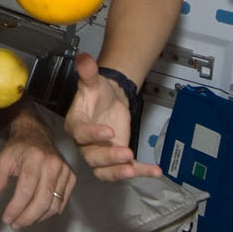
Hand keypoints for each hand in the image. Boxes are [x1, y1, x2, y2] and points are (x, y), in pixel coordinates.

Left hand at [0, 112, 74, 227]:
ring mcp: (65, 171)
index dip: (16, 208)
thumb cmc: (18, 148)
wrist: (37, 135)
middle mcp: (53, 164)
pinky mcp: (71, 177)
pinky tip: (36, 214)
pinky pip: (61, 202)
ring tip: (23, 221)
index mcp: (35, 158)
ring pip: (53, 205)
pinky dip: (49, 213)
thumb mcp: (3, 159)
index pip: (26, 190)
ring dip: (37, 218)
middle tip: (14, 225)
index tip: (6, 218)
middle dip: (27, 218)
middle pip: (42, 201)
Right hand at [65, 54, 161, 181]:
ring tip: (134, 170)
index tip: (108, 132)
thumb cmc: (98, 93)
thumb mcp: (94, 81)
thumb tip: (84, 58)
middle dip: (109, 158)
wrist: (110, 99)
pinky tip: (155, 171)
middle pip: (92, 158)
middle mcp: (86, 144)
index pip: (81, 134)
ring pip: (105, 171)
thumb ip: (88, 72)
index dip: (93, 135)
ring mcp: (101, 154)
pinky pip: (127, 169)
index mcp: (77, 124)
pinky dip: (142, 172)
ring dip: (118, 173)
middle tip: (126, 153)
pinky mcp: (117, 159)